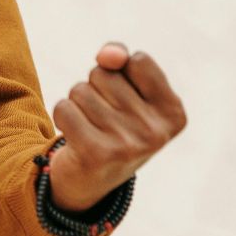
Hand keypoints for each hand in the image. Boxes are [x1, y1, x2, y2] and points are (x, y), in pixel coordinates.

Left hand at [47, 42, 186, 211]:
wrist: (90, 180)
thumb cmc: (113, 126)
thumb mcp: (127, 92)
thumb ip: (120, 61)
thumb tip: (107, 55)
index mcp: (173, 113)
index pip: (138, 60)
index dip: (121, 73)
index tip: (125, 102)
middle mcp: (155, 132)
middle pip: (105, 74)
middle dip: (95, 89)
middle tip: (103, 119)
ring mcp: (127, 144)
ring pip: (80, 90)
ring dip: (77, 104)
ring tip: (90, 127)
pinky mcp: (95, 153)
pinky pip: (64, 108)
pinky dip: (63, 116)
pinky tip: (75, 136)